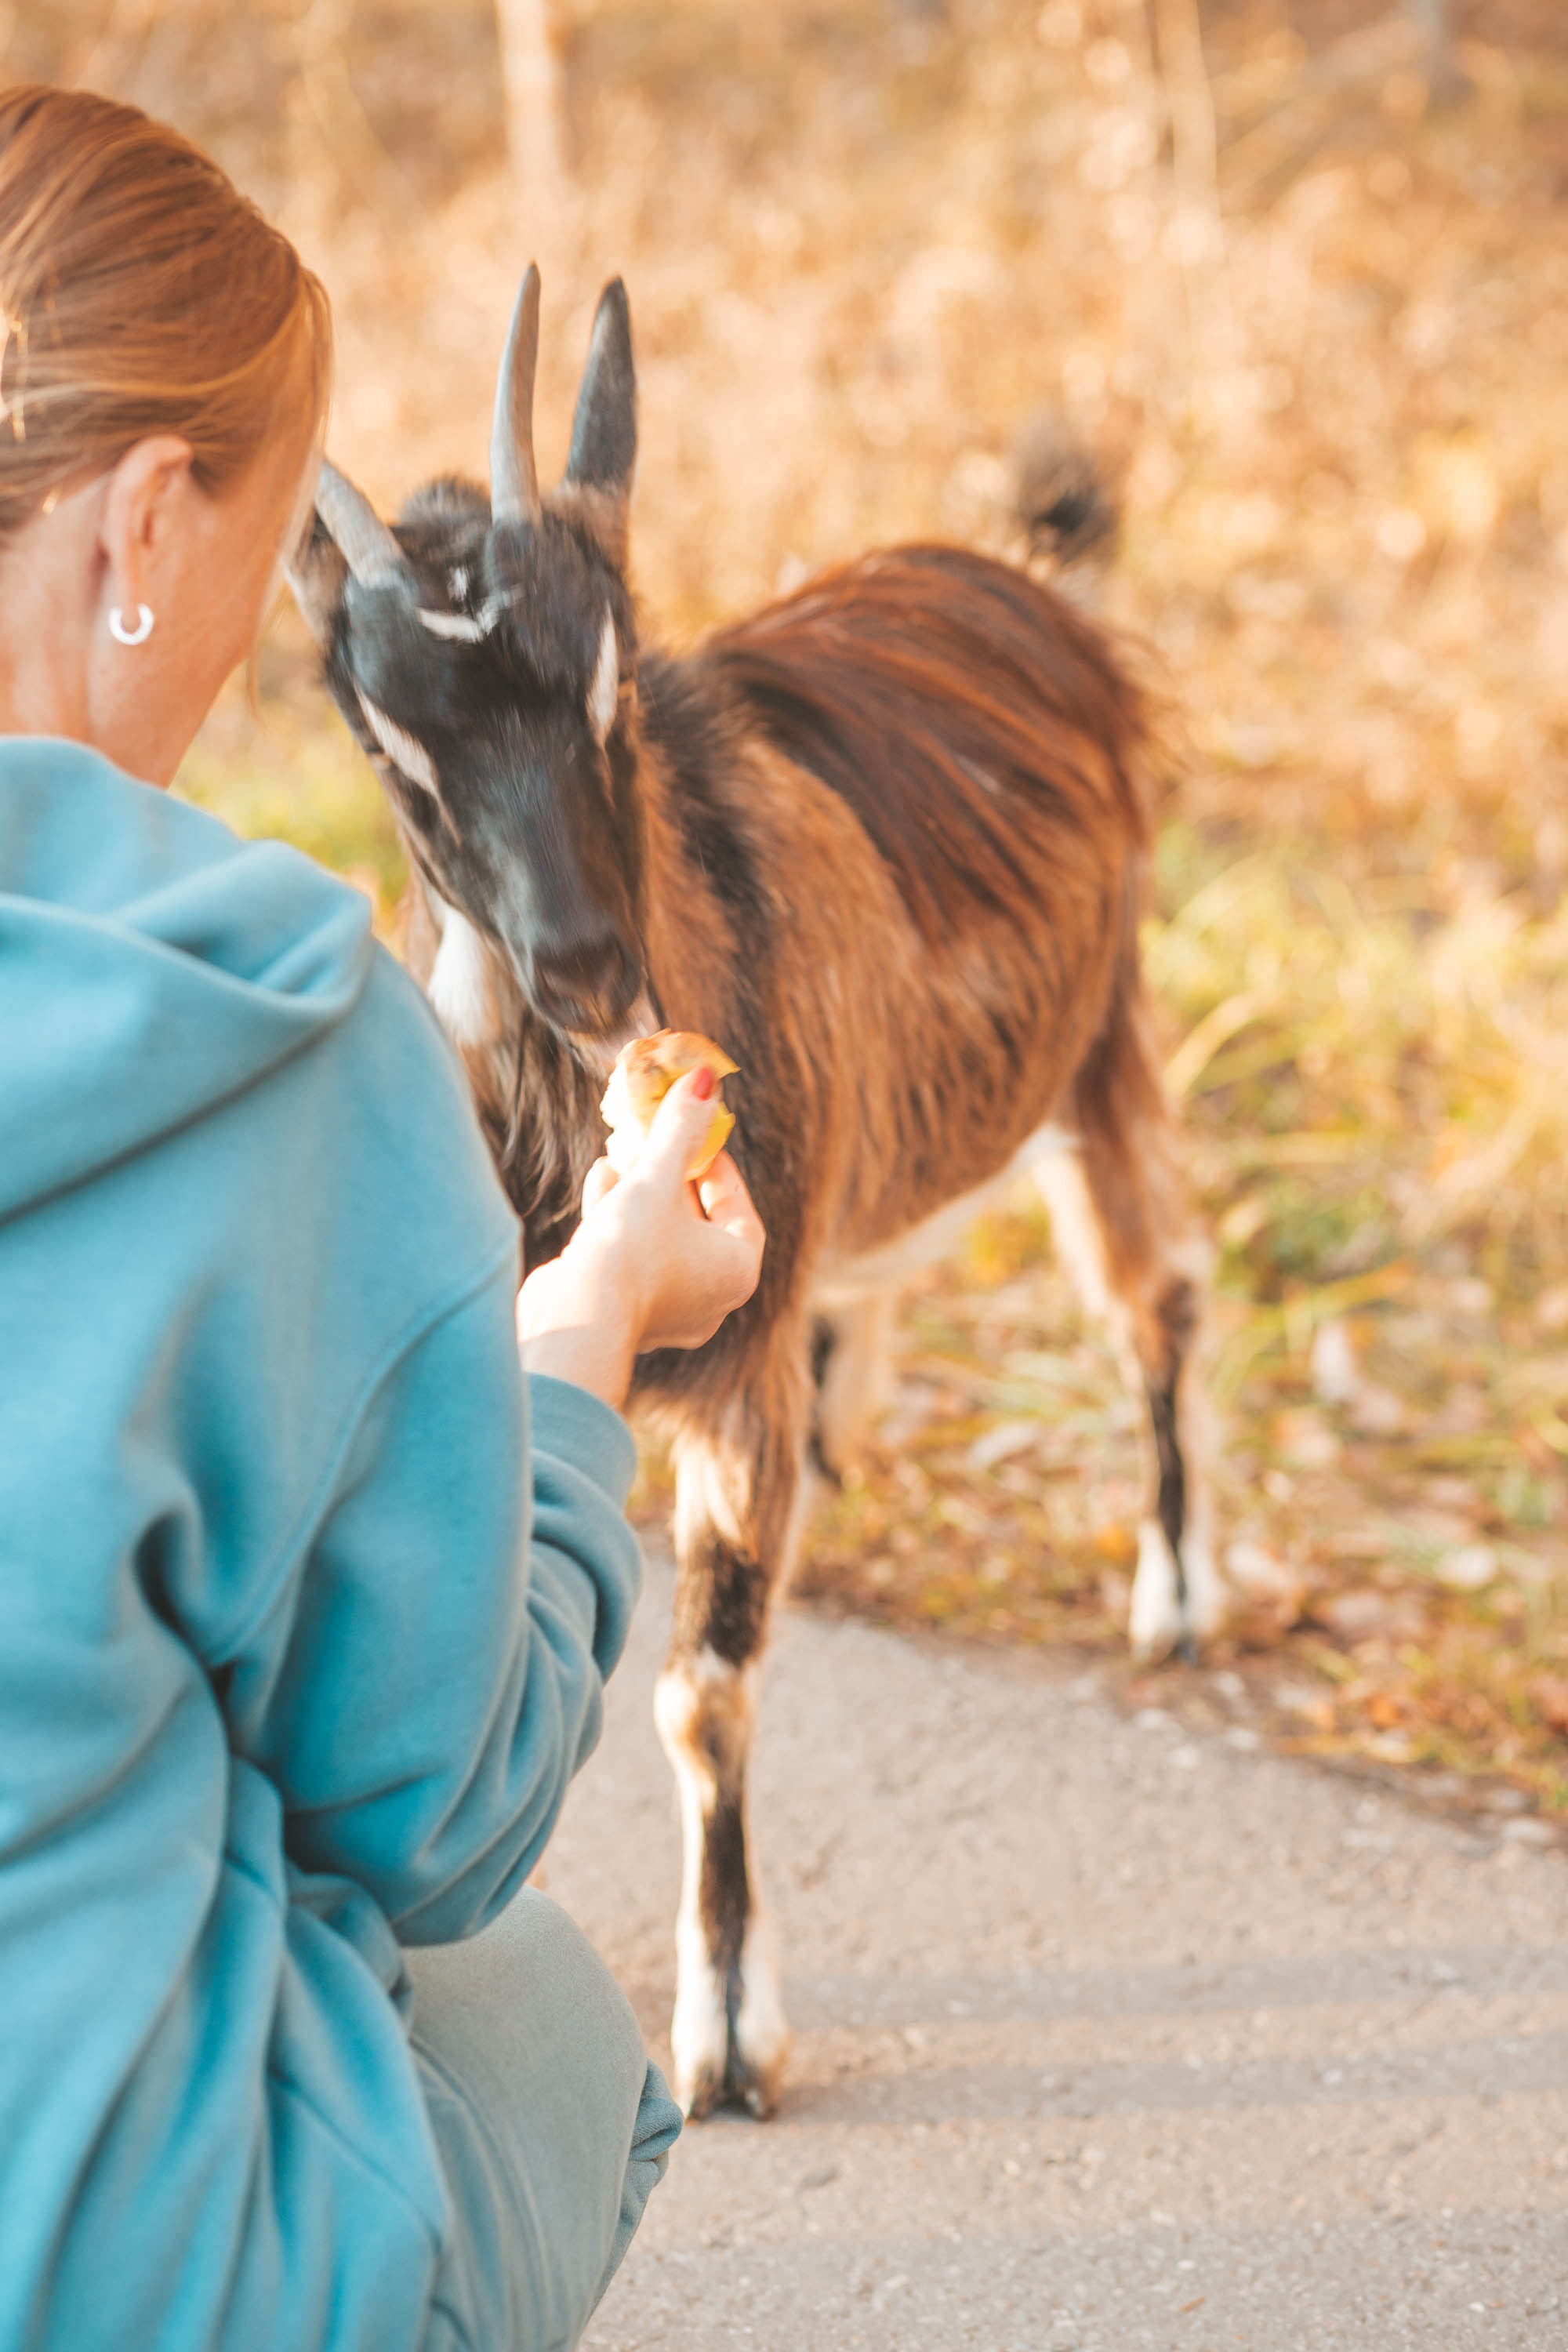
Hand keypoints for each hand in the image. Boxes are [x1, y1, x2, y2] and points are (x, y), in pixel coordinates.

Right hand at [516, 1069, 765, 1407]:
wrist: (575, 1318)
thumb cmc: (631, 1250)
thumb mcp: (657, 1179)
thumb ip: (680, 1131)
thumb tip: (704, 1080)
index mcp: (737, 1273)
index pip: (738, 1210)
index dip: (718, 1168)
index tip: (698, 1137)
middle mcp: (711, 1300)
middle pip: (698, 1224)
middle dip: (674, 1178)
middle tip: (657, 1140)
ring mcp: (668, 1313)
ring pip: (662, 1241)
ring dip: (642, 1195)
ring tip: (622, 1155)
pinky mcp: (627, 1315)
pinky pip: (634, 1260)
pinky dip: (621, 1222)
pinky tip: (601, 1181)